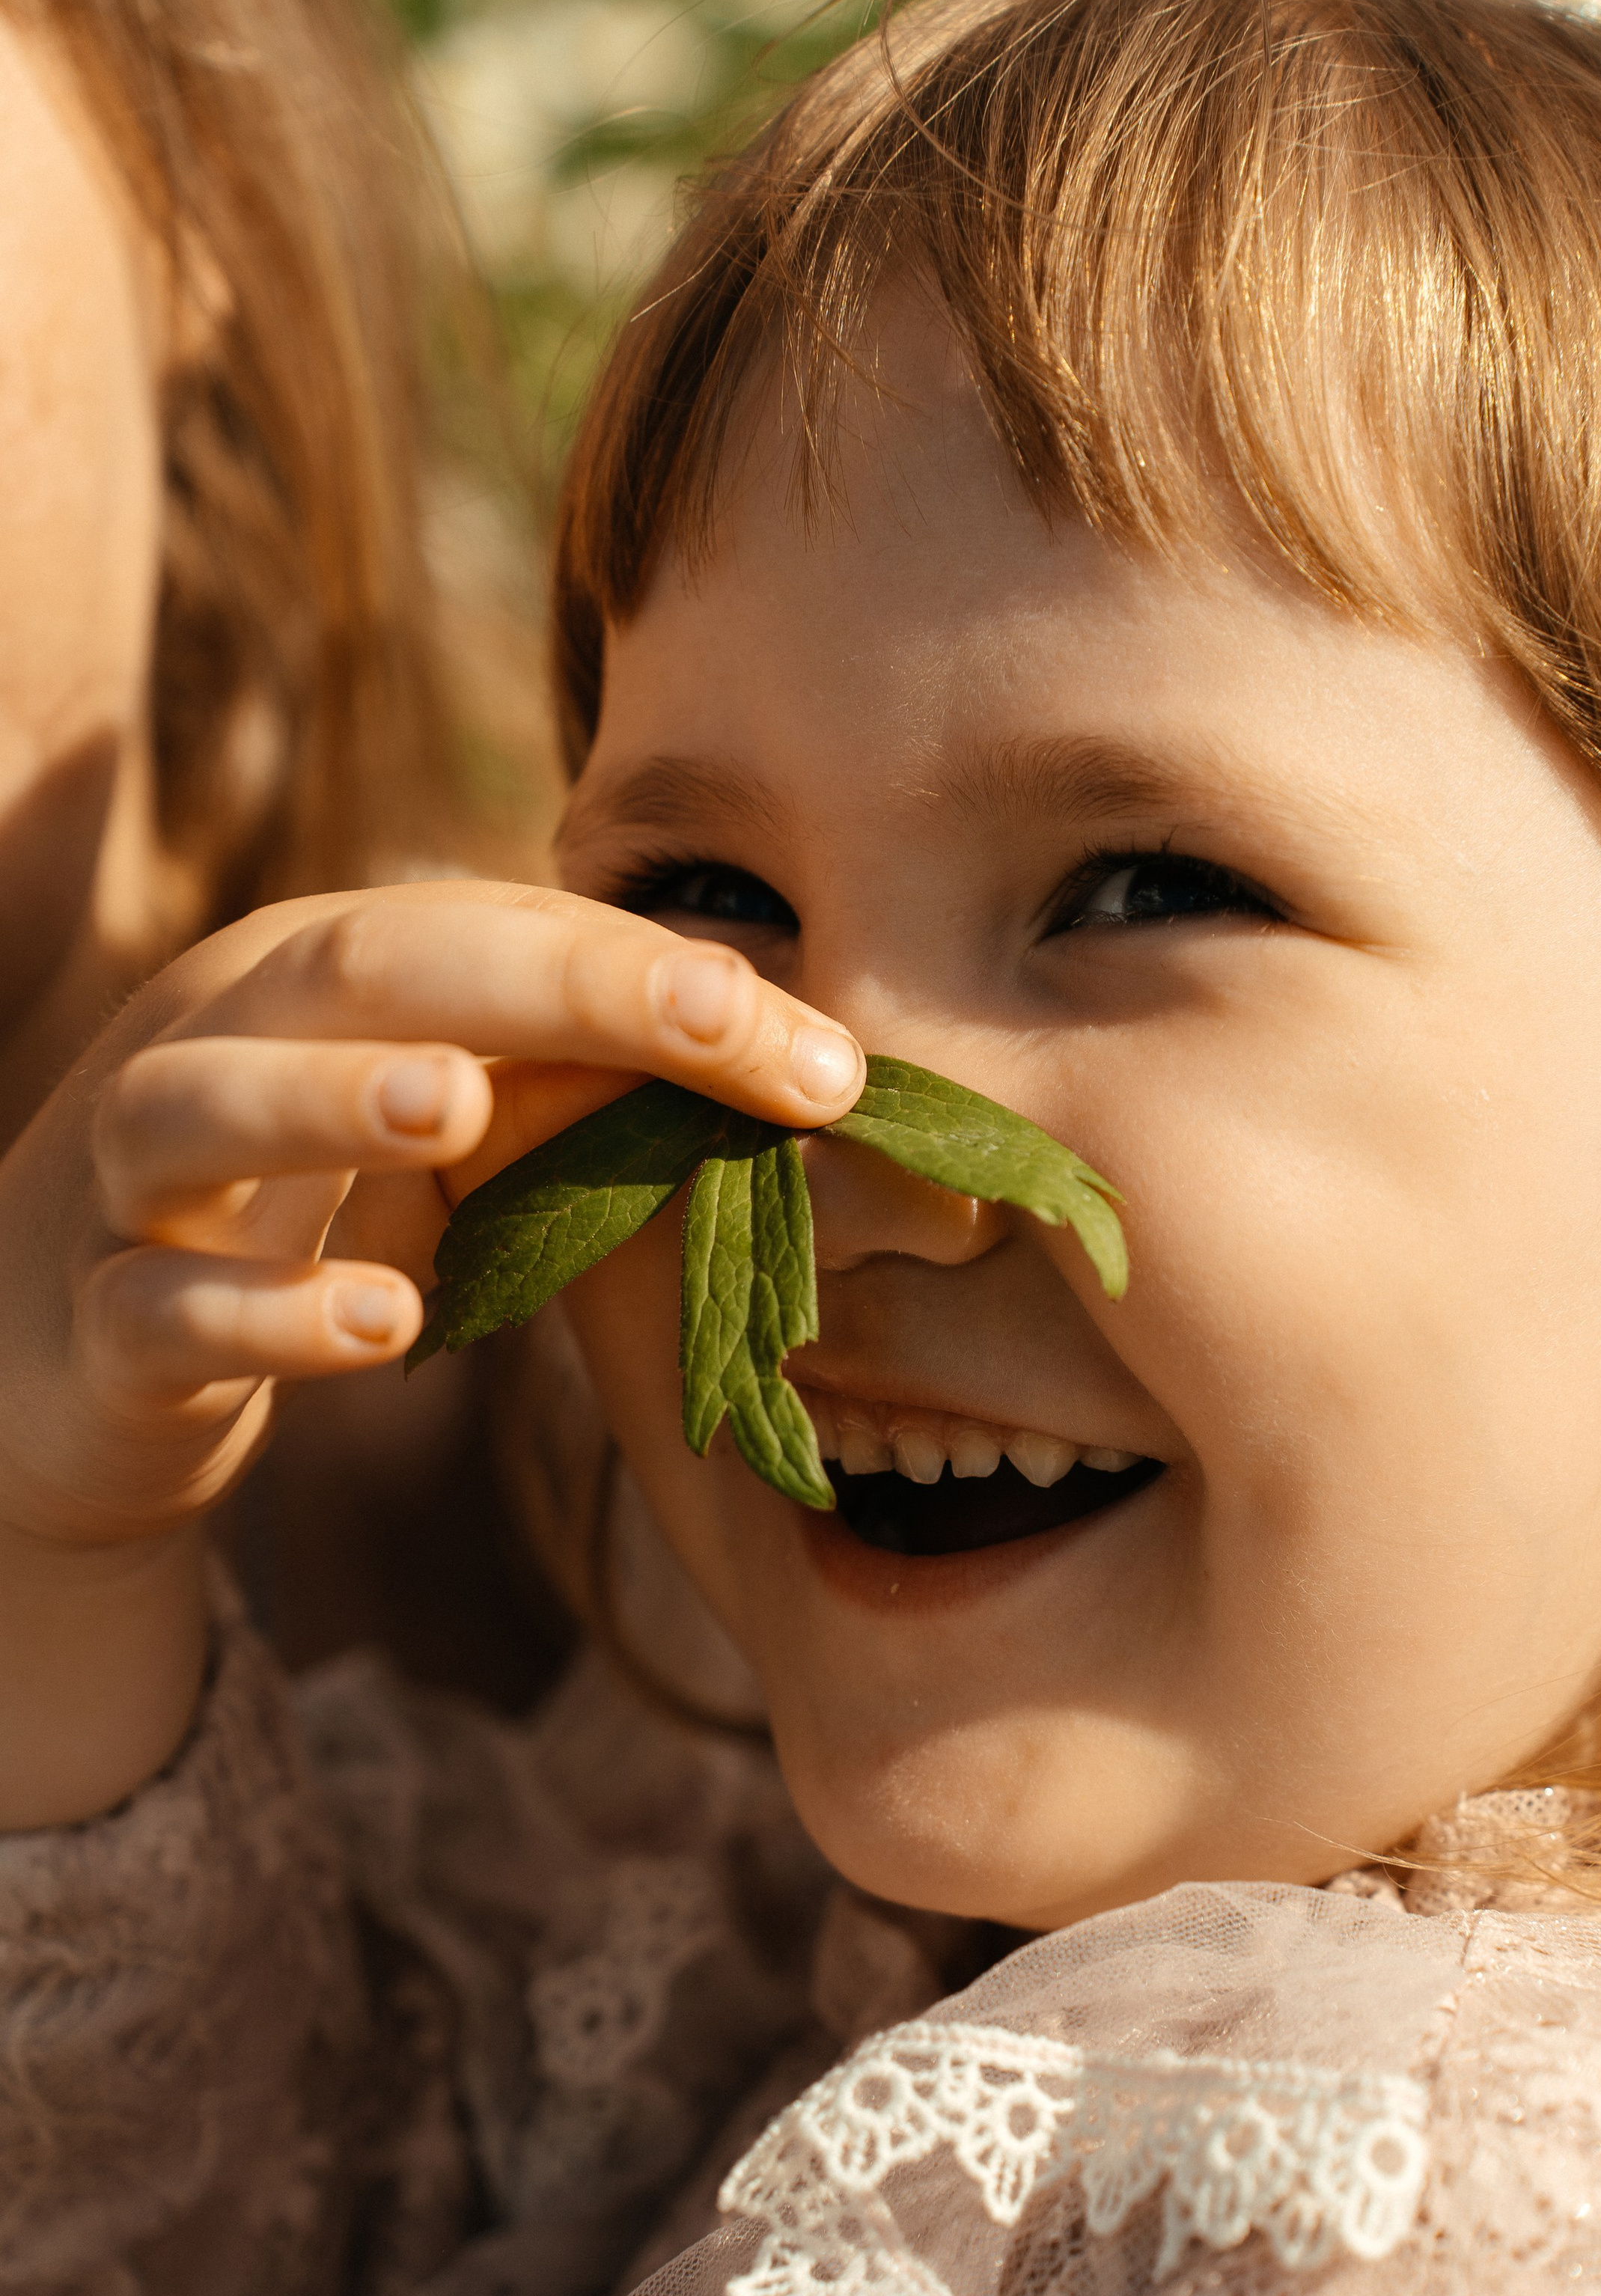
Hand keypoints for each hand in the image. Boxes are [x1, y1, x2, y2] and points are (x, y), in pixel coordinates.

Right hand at [0, 880, 863, 1825]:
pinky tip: (382, 1320)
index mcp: (321, 975)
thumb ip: (574, 1089)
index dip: (665, 983)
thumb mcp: (437, 1131)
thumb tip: (801, 1074)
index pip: (505, 938)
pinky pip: (166, 1308)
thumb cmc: (292, 1212)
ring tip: (455, 1109)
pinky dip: (268, 1312)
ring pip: (199, 1104)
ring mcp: (134, 1180)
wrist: (60, 1357)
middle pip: (359, 968)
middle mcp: (216, 1037)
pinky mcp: (97, 1325)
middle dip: (550, 986)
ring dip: (330, 1098)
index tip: (828, 1066)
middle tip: (714, 1025)